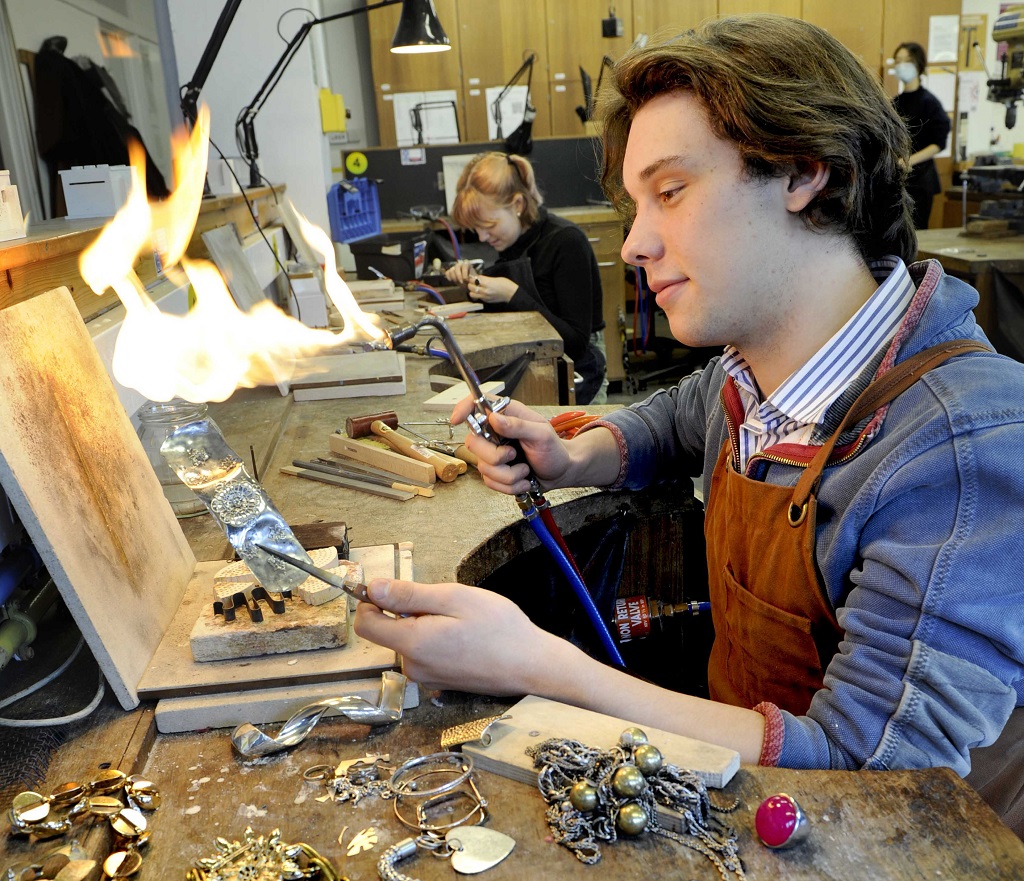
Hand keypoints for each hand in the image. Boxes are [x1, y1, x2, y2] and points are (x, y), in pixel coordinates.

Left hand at [353, 579, 552, 693]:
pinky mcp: (439, 681)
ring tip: (461, 622)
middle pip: (388, 631)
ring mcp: (426, 677)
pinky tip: (464, 637)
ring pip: (408, 640)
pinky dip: (436, 639)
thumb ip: (409, 595)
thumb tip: (373, 588)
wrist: (532, 666)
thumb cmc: (499, 629)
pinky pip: (424, 653)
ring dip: (425, 625)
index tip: (392, 588)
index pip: (365, 624)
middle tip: (447, 605)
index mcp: (412, 644)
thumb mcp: (454, 598)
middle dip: (408, 611)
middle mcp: (413, 666)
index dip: (371, 601)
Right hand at [443, 259, 475, 284]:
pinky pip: (447, 273)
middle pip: (457, 267)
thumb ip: (472, 278)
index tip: (466, 279)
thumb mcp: (473, 279)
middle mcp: (460, 264)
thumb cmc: (471, 280)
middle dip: (459, 276)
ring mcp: (454, 267)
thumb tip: (471, 277)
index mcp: (467, 264)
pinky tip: (451, 280)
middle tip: (461, 282)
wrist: (467, 283)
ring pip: (451, 270)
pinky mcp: (450, 271)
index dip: (464, 272)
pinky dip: (449, 277)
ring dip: (454, 278)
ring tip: (458, 282)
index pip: (464, 265)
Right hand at [449, 397, 571, 494]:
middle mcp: (494, 433)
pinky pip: (491, 483)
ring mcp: (492, 454)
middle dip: (495, 456)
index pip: (476, 405)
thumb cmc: (554, 448)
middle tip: (514, 455)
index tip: (457, 419)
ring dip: (509, 475)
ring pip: (483, 468)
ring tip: (525, 469)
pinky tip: (523, 479)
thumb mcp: (541, 433)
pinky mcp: (494, 473)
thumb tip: (494, 418)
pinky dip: (510, 486)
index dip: (463, 409)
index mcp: (506, 415)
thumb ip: (518, 425)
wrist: (561, 472)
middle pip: (472, 443)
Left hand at [466, 275, 517, 304]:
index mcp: (486, 283)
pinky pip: (477, 297)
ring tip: (475, 288)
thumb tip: (478, 278)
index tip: (473, 276)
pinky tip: (480, 292)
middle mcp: (484, 290)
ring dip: (472, 290)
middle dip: (471, 283)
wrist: (511, 293)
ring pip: (471, 294)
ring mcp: (484, 297)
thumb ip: (485, 279)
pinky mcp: (486, 301)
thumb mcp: (494, 278)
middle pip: (470, 286)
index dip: (472, 277)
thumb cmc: (505, 283)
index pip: (473, 279)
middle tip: (473, 282)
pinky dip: (477, 294)